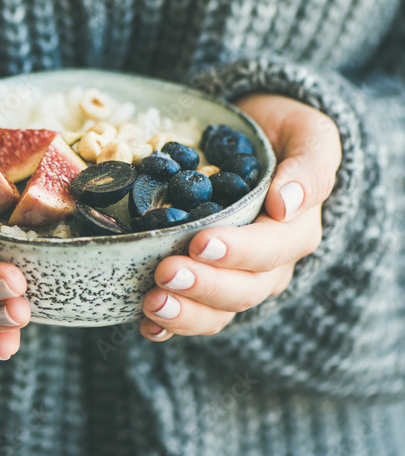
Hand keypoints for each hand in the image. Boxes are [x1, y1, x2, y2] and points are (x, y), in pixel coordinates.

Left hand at [140, 94, 341, 340]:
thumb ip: (309, 165)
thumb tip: (285, 204)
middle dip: (203, 285)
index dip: (238, 251)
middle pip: (243, 289)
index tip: (201, 242)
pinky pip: (194, 314)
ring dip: (185, 312)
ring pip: (218, 310)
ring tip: (151, 303)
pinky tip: (146, 325)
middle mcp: (270, 263)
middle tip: (165, 273)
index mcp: (295, 230)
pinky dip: (169, 325)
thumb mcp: (308, 133)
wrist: (251, 133)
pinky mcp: (207, 282)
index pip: (271, 250)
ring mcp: (237, 277)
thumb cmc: (279, 130)